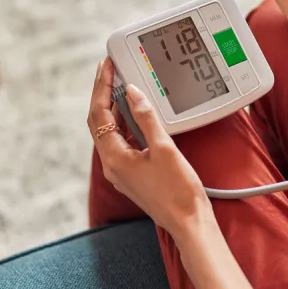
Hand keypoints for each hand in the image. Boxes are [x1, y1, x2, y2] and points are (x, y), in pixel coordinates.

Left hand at [87, 58, 211, 238]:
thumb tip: (132, 93)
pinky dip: (123, 122)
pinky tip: (132, 111)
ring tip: (118, 83)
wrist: (189, 222)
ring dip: (112, 107)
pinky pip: (120, 141)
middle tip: (108, 69)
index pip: (98, 113)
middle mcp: (111, 164)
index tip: (106, 66)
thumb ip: (146, 118)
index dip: (101, 86)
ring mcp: (120, 170)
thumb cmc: (178, 191)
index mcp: (113, 157)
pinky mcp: (131, 173)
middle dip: (102, 93)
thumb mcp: (163, 148)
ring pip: (108, 131)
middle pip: (98, 121)